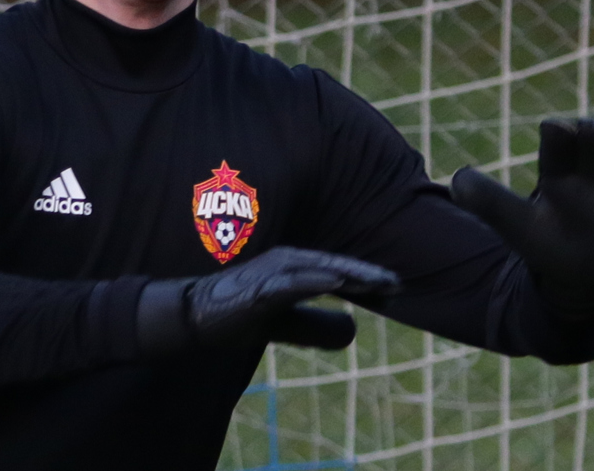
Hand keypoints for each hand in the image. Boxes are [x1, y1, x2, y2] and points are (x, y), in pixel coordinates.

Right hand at [136, 247, 400, 354]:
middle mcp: (285, 261)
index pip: (339, 270)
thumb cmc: (240, 315)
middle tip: (399, 282)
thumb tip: (355, 332)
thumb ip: (316, 326)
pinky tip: (338, 284)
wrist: (194, 319)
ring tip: (378, 281)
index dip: (368, 277)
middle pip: (335, 264)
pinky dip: (315, 281)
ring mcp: (271, 272)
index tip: (398, 286)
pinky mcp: (258, 288)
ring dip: (349, 273)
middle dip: (367, 273)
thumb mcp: (286, 324)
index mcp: (294, 267)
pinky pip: (291, 282)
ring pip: (318, 268)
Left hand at [450, 118, 593, 314]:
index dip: (560, 131)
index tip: (554, 143)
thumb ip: (487, 200)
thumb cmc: (540, 238)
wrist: (570, 273)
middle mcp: (588, 173)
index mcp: (557, 168)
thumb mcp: (511, 221)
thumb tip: (456, 181)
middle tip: (585, 156)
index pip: (562, 130)